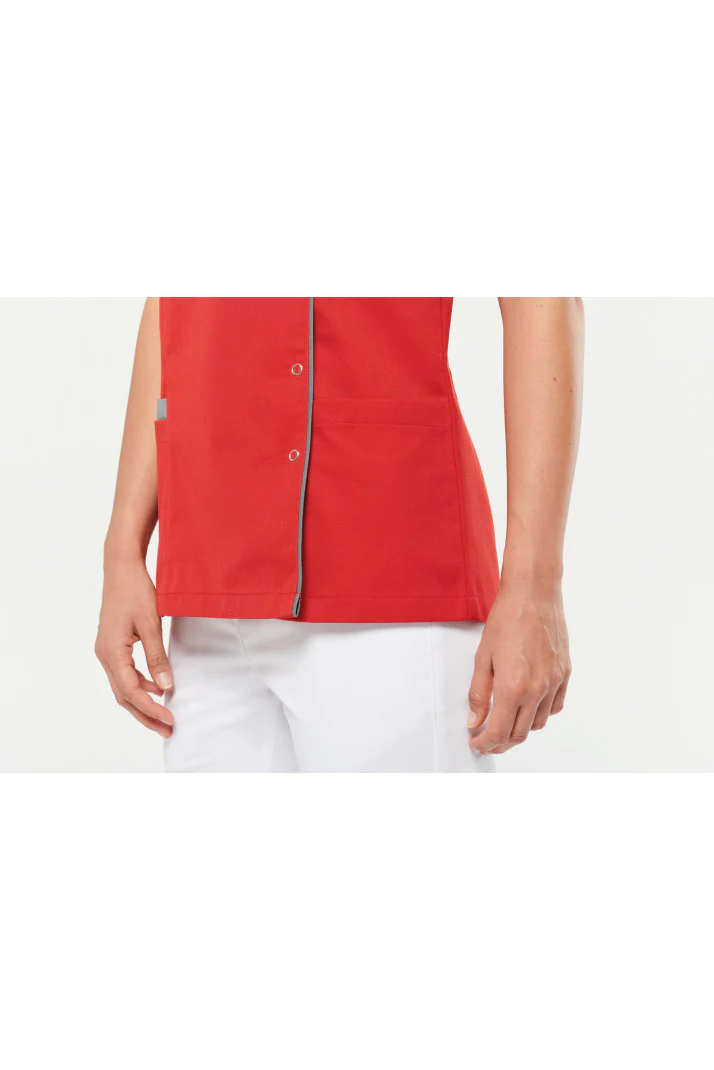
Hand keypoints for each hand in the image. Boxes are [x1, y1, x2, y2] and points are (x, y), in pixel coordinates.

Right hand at [95, 558, 173, 737]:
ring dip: (142, 703)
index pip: (131, 692)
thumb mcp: (151, 623)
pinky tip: (157, 688)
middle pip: (124, 696)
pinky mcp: (111, 646)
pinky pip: (124, 674)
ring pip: (122, 687)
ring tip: (164, 715)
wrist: (121, 568)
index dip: (151, 709)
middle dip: (146, 715)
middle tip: (168, 730)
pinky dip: (139, 686)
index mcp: (112, 652)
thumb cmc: (136, 591)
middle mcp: (104, 655)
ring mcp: (106, 651)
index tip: (171, 720)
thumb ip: (158, 656)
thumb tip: (166, 685)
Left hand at [467, 580, 570, 754]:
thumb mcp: (482, 658)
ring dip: (520, 729)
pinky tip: (527, 707)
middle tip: (487, 740)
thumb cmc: (507, 618)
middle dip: (500, 742)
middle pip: (520, 733)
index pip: (499, 732)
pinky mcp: (565, 674)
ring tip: (505, 723)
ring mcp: (554, 682)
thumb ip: (479, 694)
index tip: (477, 745)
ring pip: (538, 724)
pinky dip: (540, 714)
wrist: (533, 593)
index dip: (485, 744)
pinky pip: (554, 707)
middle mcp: (537, 689)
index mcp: (513, 687)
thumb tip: (475, 720)